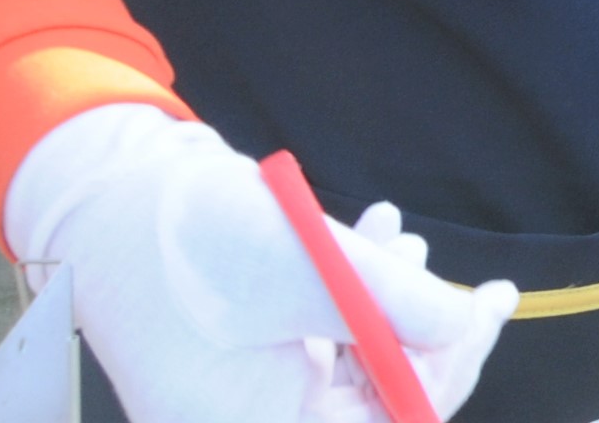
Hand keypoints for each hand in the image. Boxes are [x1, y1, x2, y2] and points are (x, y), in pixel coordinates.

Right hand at [0, 104, 515, 422]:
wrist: (112, 197)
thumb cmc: (196, 236)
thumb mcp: (309, 265)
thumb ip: (396, 303)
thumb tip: (466, 325)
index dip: (439, 379)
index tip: (486, 315)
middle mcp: (250, 422)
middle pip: (377, 407)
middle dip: (430, 341)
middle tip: (485, 289)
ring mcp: (250, 399)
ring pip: (359, 370)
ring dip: (398, 308)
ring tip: (405, 238)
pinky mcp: (254, 365)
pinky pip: (330, 346)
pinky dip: (362, 296)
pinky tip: (381, 237)